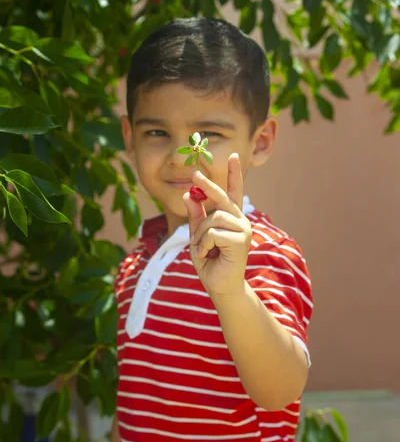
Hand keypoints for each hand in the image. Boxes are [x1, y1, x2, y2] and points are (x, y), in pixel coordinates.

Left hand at [183, 153, 251, 297]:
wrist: (220, 286)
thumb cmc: (210, 261)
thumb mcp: (198, 235)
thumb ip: (196, 216)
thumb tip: (188, 194)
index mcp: (231, 218)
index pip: (234, 191)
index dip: (234, 174)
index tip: (233, 155)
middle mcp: (240, 221)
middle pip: (222, 197)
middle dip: (207, 186)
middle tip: (194, 174)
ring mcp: (242, 230)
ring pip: (213, 218)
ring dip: (200, 233)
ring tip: (201, 248)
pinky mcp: (240, 241)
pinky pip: (213, 233)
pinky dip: (203, 244)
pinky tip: (206, 255)